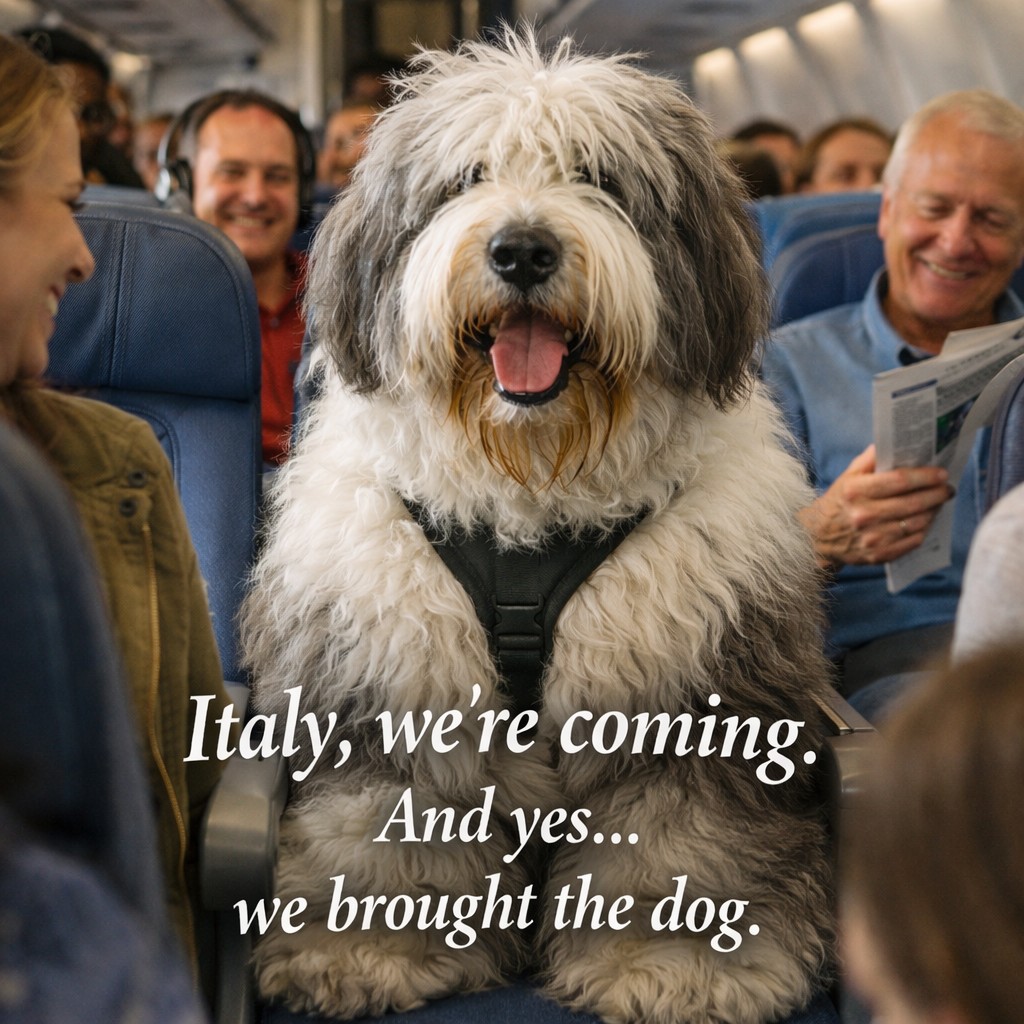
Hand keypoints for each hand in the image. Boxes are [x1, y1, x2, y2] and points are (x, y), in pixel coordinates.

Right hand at [800, 445, 952, 568]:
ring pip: (917, 523)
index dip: (925, 476)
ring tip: (937, 503)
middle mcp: (863, 515)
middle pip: (913, 503)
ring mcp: (871, 538)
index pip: (900, 481)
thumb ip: (870, 459)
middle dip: (937, 494)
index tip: (942, 473)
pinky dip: (923, 529)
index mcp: (856, 491)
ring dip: (933, 511)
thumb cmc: (839, 501)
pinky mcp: (878, 555)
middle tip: (947, 488)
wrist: (818, 537)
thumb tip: (897, 443)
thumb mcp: (848, 476)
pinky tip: (925, 520)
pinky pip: (912, 542)